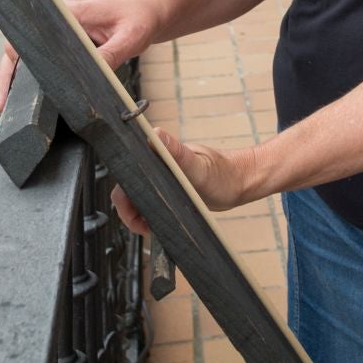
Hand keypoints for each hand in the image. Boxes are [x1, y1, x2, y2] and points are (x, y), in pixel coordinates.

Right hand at [0, 0, 155, 112]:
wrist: (148, 13)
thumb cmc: (140, 20)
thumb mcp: (129, 38)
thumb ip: (110, 55)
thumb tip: (91, 76)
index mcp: (70, 12)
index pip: (30, 31)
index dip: (14, 58)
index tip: (8, 82)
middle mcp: (60, 19)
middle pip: (22, 45)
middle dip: (8, 74)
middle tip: (2, 105)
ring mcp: (61, 29)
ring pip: (30, 53)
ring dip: (19, 77)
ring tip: (9, 104)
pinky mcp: (67, 40)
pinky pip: (45, 56)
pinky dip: (36, 75)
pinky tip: (32, 96)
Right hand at [109, 128, 250, 234]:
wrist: (239, 184)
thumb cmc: (223, 172)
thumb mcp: (198, 165)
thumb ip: (177, 152)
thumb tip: (155, 133)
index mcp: (158, 156)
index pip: (127, 174)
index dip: (124, 195)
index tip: (131, 211)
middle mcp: (156, 168)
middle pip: (128, 190)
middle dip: (129, 211)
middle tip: (142, 226)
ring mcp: (162, 181)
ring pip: (137, 201)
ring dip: (138, 216)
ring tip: (150, 228)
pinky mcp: (168, 194)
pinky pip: (150, 207)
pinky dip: (149, 218)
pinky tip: (157, 226)